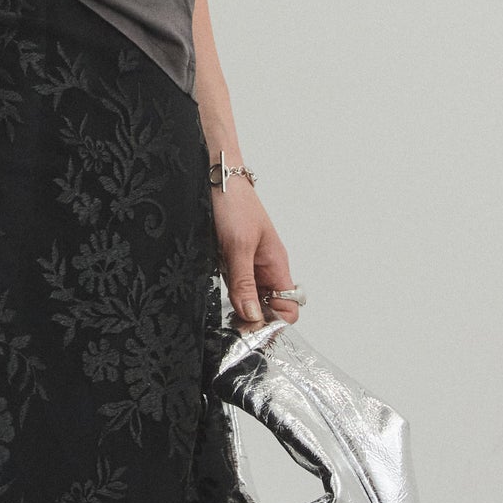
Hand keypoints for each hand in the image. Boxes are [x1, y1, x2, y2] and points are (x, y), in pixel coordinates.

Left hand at [210, 177, 301, 327]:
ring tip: (225, 307)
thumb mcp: (238, 246)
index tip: (253, 327)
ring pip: (249, 296)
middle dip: (253, 317)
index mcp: (276, 265)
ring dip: (238, 304)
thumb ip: (244, 283)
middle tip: (234, 323)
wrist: (213, 176)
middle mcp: (265, 267)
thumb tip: (252, 317)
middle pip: (267, 306)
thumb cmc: (233, 202)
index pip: (288, 307)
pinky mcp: (231, 258)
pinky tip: (218, 289)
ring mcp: (248, 263)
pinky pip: (234, 283)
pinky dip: (228, 290)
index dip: (274, 321)